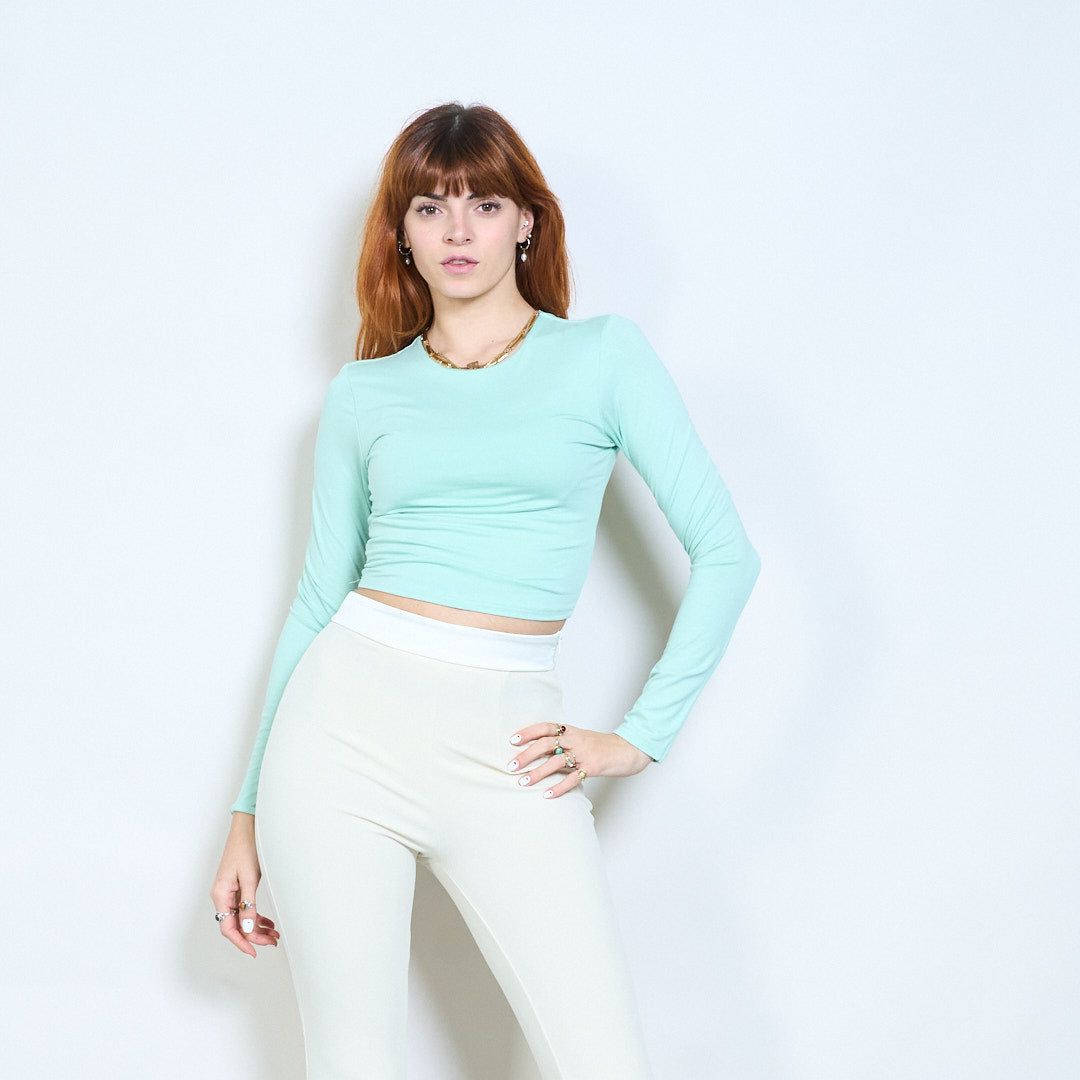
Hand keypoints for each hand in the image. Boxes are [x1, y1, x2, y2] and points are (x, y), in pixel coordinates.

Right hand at [210, 811, 279, 956]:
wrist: (247, 827)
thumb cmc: (246, 847)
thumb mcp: (250, 878)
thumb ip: (248, 905)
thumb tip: (248, 929)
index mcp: (221, 894)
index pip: (228, 928)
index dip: (241, 942)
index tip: (254, 951)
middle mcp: (222, 895)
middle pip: (235, 925)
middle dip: (254, 936)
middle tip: (272, 942)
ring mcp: (229, 892)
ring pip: (241, 918)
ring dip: (257, 927)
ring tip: (274, 934)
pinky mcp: (237, 887)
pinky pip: (244, 908)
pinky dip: (256, 916)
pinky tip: (268, 922)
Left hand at [506, 722, 652, 799]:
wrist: (627, 750)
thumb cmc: (600, 746)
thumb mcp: (580, 738)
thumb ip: (561, 743)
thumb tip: (534, 752)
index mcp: (571, 730)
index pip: (546, 727)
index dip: (528, 732)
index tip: (512, 740)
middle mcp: (576, 739)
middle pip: (547, 744)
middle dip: (527, 755)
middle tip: (511, 766)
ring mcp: (584, 754)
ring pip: (557, 762)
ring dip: (538, 772)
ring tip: (523, 782)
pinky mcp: (593, 768)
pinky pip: (572, 779)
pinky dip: (559, 787)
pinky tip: (547, 794)